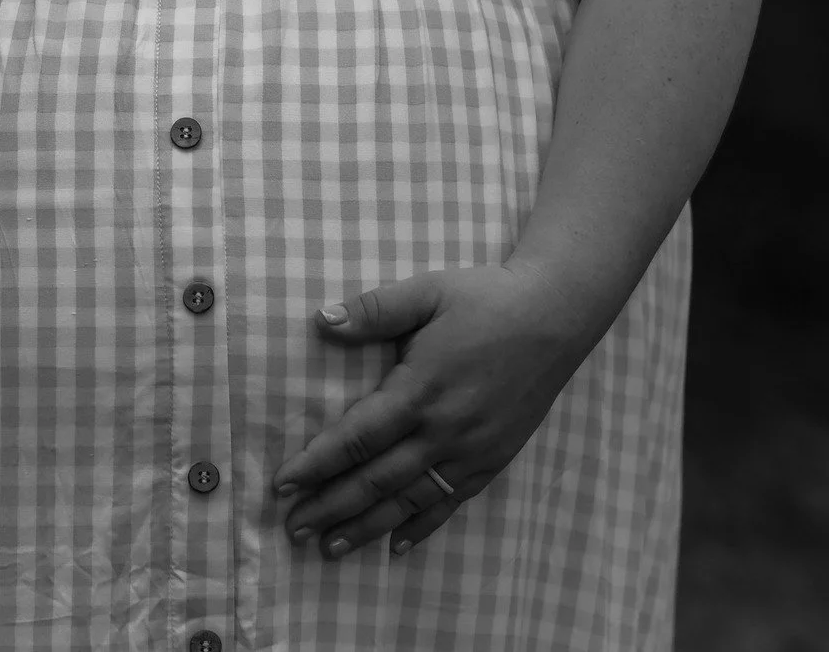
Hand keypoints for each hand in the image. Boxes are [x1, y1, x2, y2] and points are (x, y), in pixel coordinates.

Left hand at [270, 262, 598, 561]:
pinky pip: (451, 502)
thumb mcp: (426, 292)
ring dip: (367, 525)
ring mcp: (472, 449)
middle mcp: (444, 429)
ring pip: (410, 499)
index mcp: (420, 388)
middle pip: (377, 479)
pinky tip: (396, 546)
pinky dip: (422, 527)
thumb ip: (373, 310)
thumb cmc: (485, 299)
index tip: (283, 483)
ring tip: (331, 547)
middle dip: (331, 506)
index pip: (358, 436)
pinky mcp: (494, 459)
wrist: (556, 315)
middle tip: (293, 529)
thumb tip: (321, 320)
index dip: (318, 462)